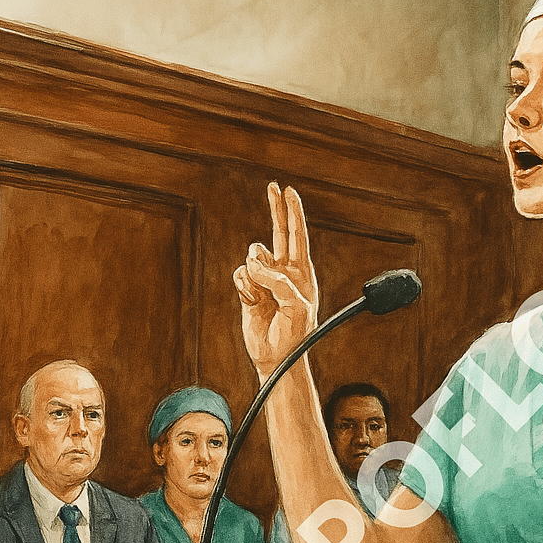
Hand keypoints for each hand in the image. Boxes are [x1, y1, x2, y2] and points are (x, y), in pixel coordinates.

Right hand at [233, 183, 317, 377]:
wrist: (276, 356)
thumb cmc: (295, 333)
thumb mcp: (296, 307)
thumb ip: (279, 282)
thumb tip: (254, 264)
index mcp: (302, 273)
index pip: (298, 236)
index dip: (293, 213)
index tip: (289, 192)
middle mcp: (284, 271)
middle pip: (279, 232)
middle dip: (276, 209)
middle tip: (273, 186)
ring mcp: (265, 279)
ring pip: (253, 256)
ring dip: (255, 273)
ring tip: (262, 295)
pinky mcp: (248, 288)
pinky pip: (240, 274)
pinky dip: (244, 287)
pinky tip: (253, 302)